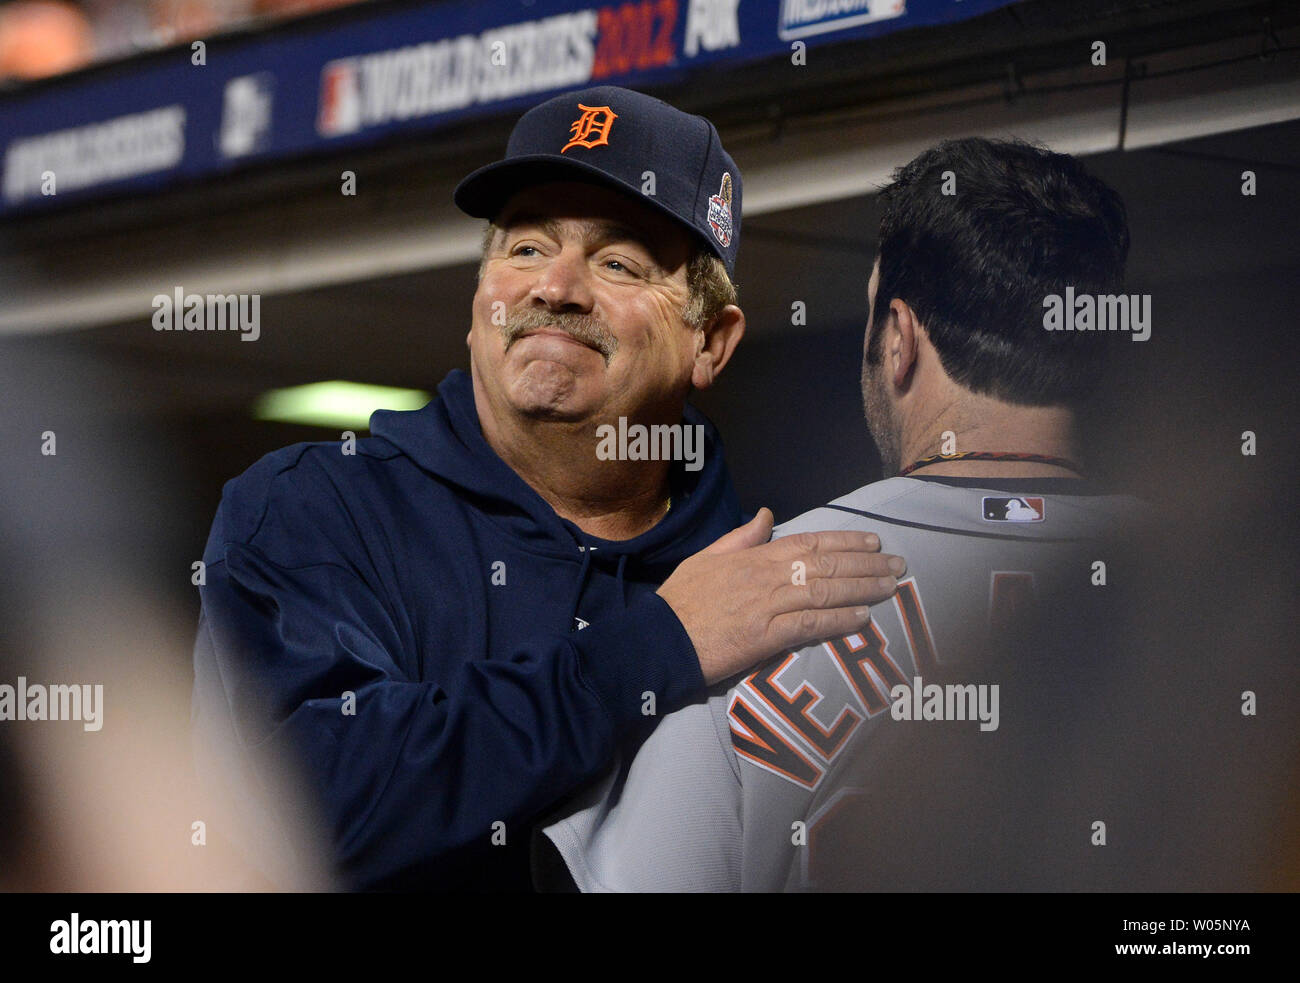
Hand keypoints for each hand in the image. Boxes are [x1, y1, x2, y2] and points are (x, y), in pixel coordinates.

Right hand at [657, 508, 905, 684]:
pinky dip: (838, 619)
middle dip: (867, 564)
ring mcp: (768, 606)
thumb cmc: (681, 600)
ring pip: (825, 591)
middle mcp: (767, 576)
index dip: (845, 541)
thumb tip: (766, 515)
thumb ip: (741, 537)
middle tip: (899, 564)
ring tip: (891, 587)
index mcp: (754, 556)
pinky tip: (862, 618)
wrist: (660, 639)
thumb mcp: (706, 557)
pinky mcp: (766, 637)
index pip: (809, 542)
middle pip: (826, 564)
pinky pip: (810, 624)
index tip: (873, 542)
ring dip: (863, 589)